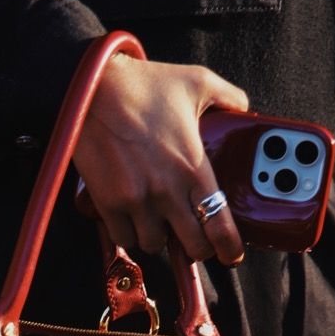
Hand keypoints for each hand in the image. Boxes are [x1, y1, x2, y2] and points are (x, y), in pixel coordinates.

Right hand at [72, 54, 248, 266]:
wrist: (92, 87)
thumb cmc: (143, 84)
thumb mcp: (195, 81)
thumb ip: (227, 96)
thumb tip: (242, 106)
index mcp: (193, 168)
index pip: (219, 226)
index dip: (229, 247)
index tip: (230, 254)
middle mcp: (167, 190)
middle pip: (192, 247)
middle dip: (195, 246)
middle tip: (191, 236)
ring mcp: (136, 200)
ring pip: (155, 245)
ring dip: (159, 237)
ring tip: (157, 220)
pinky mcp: (108, 202)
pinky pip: (124, 238)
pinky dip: (129, 233)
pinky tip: (132, 217)